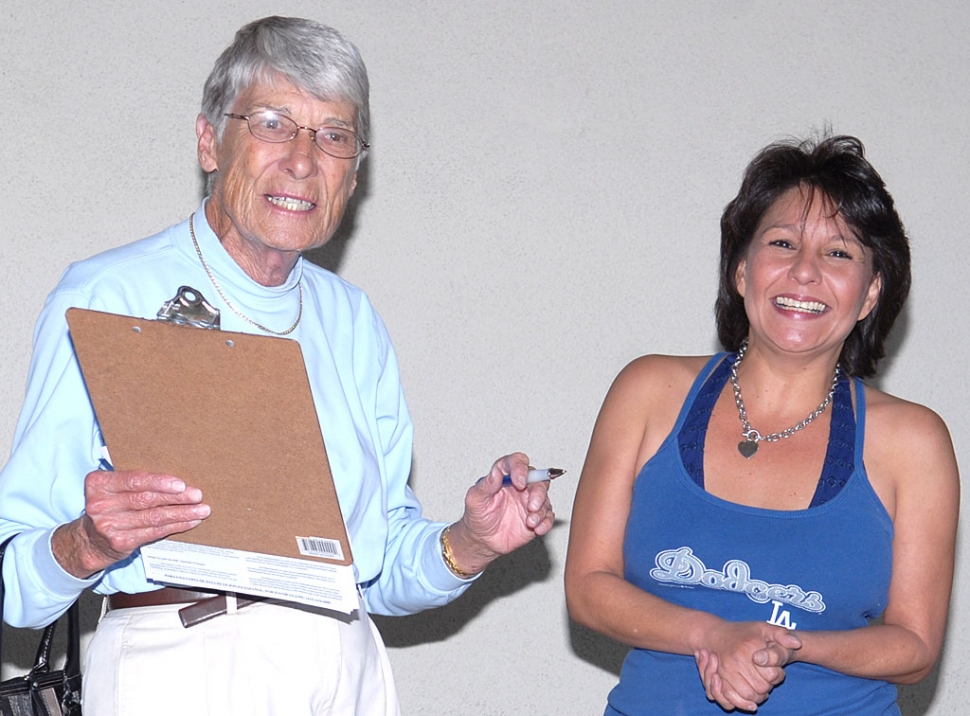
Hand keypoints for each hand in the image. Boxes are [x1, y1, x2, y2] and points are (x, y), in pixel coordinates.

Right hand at [52, 469, 209, 577]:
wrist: (88, 540)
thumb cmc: (109, 507)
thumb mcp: (111, 488)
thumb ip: (133, 481)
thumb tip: (175, 478)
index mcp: (99, 484)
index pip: (134, 481)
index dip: (159, 482)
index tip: (181, 484)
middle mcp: (101, 505)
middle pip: (147, 500)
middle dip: (177, 498)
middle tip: (197, 496)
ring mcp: (110, 526)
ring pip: (154, 517)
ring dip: (182, 513)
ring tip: (201, 510)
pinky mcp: (121, 542)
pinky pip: (155, 532)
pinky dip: (176, 526)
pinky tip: (190, 521)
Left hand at [445, 453, 554, 574]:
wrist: (482, 539)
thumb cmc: (478, 516)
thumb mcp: (475, 499)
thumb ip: (486, 485)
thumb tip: (496, 472)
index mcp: (505, 477)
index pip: (517, 462)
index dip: (520, 468)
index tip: (519, 482)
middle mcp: (520, 487)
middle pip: (538, 479)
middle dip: (538, 492)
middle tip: (531, 506)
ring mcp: (529, 502)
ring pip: (545, 498)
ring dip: (541, 510)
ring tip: (530, 522)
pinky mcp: (536, 517)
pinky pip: (548, 516)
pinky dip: (546, 522)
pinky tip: (537, 528)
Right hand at [693, 621, 800, 711]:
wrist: (718, 634)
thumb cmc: (746, 633)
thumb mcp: (766, 628)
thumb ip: (783, 634)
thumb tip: (796, 644)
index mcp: (750, 646)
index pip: (772, 675)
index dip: (777, 675)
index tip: (775, 669)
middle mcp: (736, 658)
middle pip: (761, 688)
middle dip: (767, 686)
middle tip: (765, 678)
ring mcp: (726, 669)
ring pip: (748, 695)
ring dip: (756, 695)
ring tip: (758, 686)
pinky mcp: (718, 677)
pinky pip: (731, 698)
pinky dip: (742, 702)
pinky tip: (749, 697)